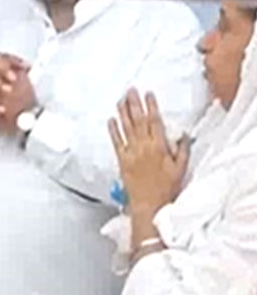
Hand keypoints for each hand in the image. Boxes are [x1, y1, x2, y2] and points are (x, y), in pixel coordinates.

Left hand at [109, 89, 189, 222]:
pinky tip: (111, 120)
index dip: (151, 106)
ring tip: (120, 100)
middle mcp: (144, 148)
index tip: (148, 94)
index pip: (155, 122)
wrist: (149, 204)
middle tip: (130, 90)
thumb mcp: (181, 168)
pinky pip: (116, 142)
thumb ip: (182, 150)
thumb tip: (183, 135)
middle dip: (134, 104)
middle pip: (138, 121)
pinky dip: (113, 130)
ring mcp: (131, 153)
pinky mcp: (122, 160)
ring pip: (126, 128)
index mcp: (160, 148)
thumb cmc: (166, 187)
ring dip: (123, 113)